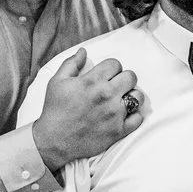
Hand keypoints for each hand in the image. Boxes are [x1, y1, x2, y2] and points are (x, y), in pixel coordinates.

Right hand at [31, 51, 143, 170]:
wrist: (54, 140)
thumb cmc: (55, 110)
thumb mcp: (57, 82)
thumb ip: (71, 63)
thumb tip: (83, 51)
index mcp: (92, 81)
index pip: (116, 64)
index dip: (111, 68)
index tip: (106, 76)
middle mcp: (107, 95)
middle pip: (131, 77)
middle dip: (123, 79)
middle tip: (115, 87)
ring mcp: (114, 114)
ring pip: (138, 97)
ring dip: (131, 96)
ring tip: (121, 100)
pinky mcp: (118, 130)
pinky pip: (138, 118)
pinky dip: (133, 116)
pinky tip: (124, 116)